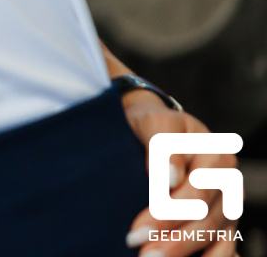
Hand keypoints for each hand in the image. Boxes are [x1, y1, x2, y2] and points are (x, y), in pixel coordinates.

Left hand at [119, 95, 239, 256]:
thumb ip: (164, 147)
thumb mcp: (155, 123)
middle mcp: (229, 184)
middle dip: (174, 242)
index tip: (136, 233)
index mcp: (217, 158)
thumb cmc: (153, 124)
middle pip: (207, 221)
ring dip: (188, 253)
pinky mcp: (223, 220)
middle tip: (144, 255)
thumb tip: (169, 181)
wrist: (158, 125)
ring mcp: (229, 205)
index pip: (195, 194)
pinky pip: (224, 245)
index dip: (167, 216)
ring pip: (217, 238)